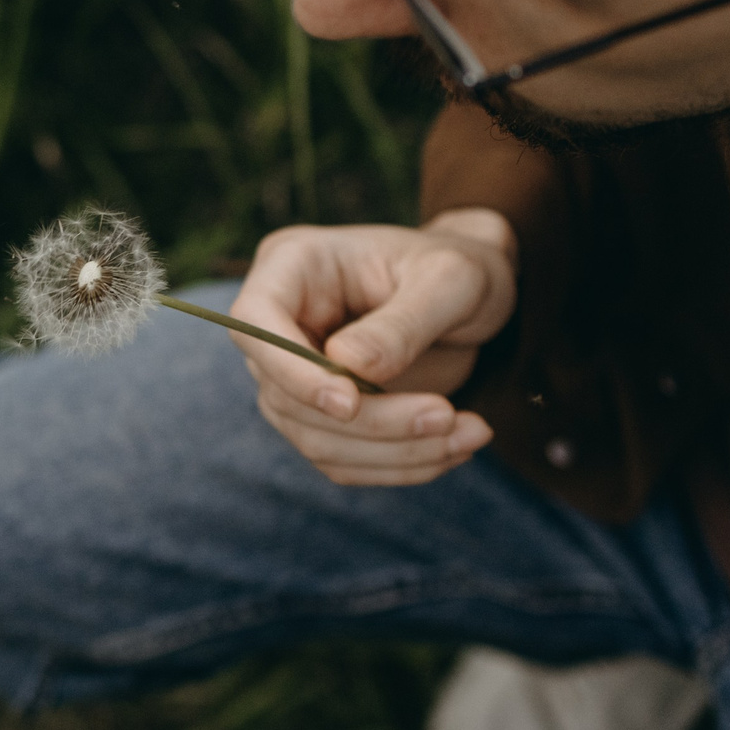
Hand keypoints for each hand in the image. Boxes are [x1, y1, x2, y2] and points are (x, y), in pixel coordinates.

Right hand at [227, 209, 518, 485]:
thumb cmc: (458, 269)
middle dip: (370, 422)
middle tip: (446, 418)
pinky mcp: (321, 415)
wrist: (475, 296)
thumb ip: (402, 322)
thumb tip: (347, 364)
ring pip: (314, 437)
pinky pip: (341, 458)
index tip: (350, 402)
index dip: (290, 370)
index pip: (254, 321)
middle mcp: (282, 321)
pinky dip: (399, 464)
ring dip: (393, 452)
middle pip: (287, 394)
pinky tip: (452, 448)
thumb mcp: (450, 280)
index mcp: (294, 265)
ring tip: (468, 434)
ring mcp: (294, 373)